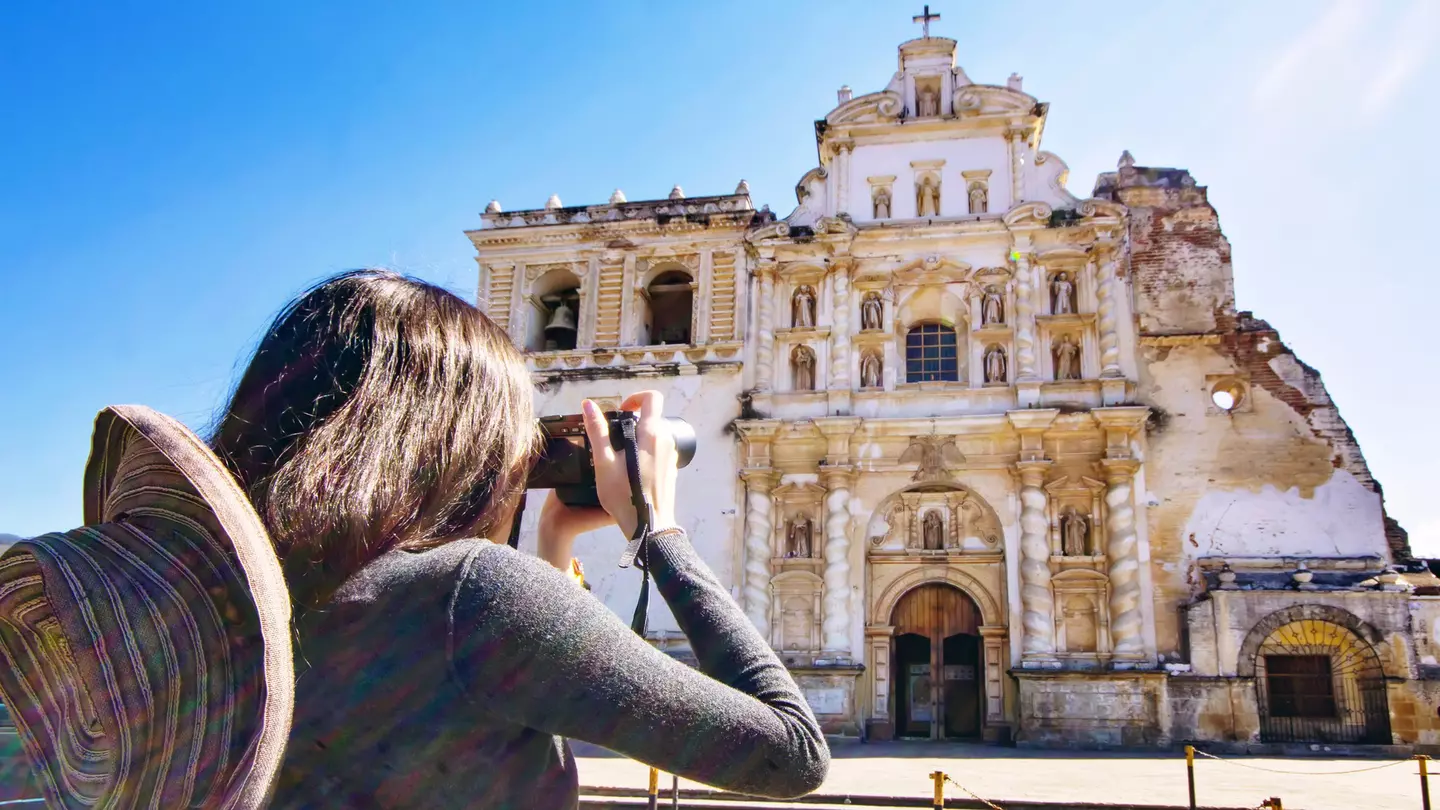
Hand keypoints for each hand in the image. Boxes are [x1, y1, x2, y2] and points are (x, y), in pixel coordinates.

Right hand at [582, 391, 678, 538]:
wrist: (648, 526)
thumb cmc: (624, 496)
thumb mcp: (604, 462)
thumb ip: (597, 431)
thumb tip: (588, 405)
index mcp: (652, 433)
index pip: (652, 398)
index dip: (635, 398)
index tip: (621, 411)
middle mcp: (666, 441)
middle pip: (652, 418)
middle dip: (632, 422)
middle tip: (613, 440)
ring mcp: (671, 456)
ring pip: (655, 436)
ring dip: (638, 439)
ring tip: (620, 459)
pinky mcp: (672, 470)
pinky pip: (658, 452)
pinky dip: (645, 454)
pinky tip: (631, 473)